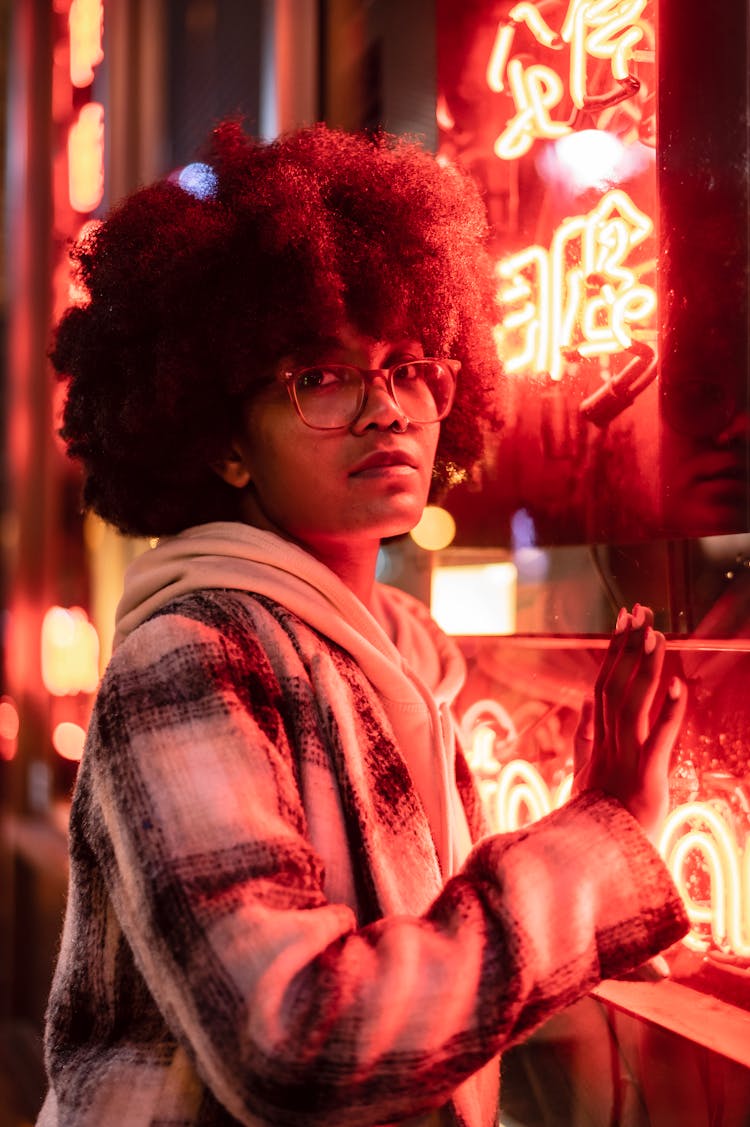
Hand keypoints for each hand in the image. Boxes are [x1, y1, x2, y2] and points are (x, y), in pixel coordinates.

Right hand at [573, 604, 686, 843]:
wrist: (588, 865)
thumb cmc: (591, 824)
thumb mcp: (582, 775)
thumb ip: (582, 738)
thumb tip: (581, 703)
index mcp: (598, 742)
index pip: (604, 687)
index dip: (614, 652)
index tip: (624, 622)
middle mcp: (609, 745)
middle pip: (615, 686)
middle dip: (627, 647)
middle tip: (638, 610)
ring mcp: (626, 760)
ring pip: (632, 703)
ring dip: (644, 667)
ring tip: (654, 632)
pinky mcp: (646, 780)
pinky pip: (658, 741)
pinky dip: (668, 713)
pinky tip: (676, 686)